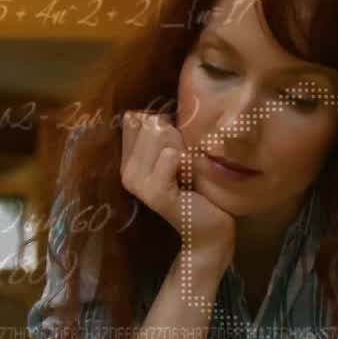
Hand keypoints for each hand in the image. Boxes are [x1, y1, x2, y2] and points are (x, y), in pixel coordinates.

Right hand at [120, 110, 233, 262]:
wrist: (209, 229)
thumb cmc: (197, 189)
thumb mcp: (178, 157)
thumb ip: (163, 135)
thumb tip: (151, 109)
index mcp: (128, 162)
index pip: (136, 119)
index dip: (163, 124)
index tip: (177, 148)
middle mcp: (128, 172)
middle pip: (150, 123)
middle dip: (176, 135)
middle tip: (187, 163)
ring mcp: (139, 184)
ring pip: (162, 136)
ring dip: (184, 147)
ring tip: (189, 170)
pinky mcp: (157, 193)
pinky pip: (171, 156)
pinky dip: (188, 160)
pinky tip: (192, 177)